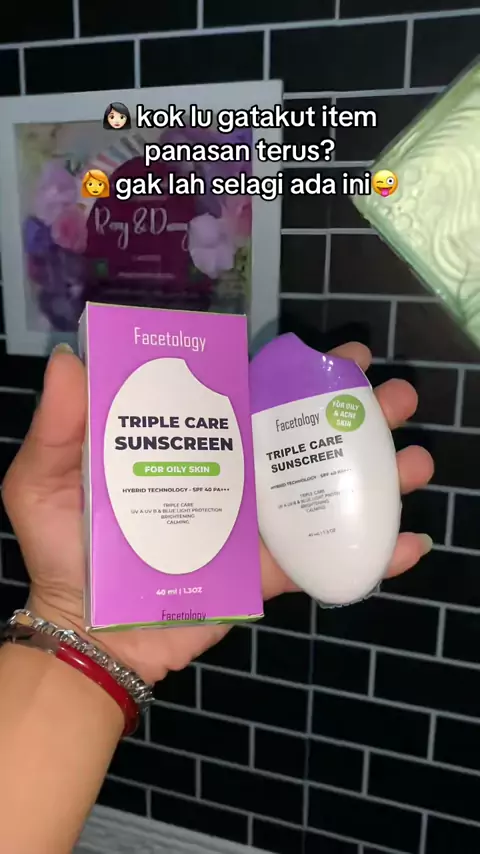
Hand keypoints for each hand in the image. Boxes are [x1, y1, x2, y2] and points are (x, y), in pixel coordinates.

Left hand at [2, 342, 432, 684]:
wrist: (86, 632)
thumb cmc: (64, 550)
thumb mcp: (44, 480)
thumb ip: (58, 424)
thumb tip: (70, 357)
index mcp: (195, 446)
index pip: (252, 396)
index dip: (298, 372)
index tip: (339, 354)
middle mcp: (235, 478)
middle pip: (302, 436)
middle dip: (355, 413)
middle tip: (393, 396)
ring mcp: (255, 527)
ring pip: (325, 492)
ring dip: (378, 475)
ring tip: (415, 459)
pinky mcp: (267, 575)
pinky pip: (323, 564)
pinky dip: (371, 557)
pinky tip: (411, 542)